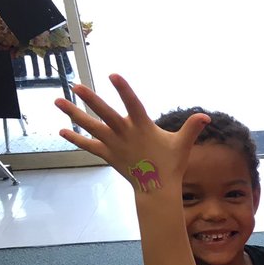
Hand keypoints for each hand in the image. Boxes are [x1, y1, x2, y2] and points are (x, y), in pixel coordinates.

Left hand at [56, 75, 207, 193]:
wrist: (157, 188)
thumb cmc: (171, 164)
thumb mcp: (183, 145)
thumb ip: (192, 128)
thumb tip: (206, 116)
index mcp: (143, 127)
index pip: (132, 104)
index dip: (123, 90)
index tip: (113, 76)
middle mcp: (125, 134)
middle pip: (105, 113)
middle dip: (90, 99)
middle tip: (76, 85)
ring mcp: (114, 144)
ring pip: (91, 127)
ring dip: (73, 114)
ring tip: (57, 101)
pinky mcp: (108, 154)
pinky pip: (89, 145)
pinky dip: (76, 138)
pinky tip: (62, 131)